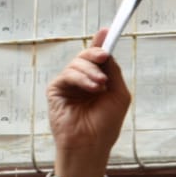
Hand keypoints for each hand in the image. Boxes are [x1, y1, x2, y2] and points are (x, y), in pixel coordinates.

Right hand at [46, 30, 130, 176]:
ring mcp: (68, 84)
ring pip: (77, 63)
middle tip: (104, 58)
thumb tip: (108, 49)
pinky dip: (81, 78)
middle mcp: (82, 80)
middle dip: (96, 54)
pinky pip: (67, 75)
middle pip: (86, 56)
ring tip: (100, 85)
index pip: (97, 57)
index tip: (107, 31)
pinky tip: (92, 88)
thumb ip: (113, 71)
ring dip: (91, 71)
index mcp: (97, 80)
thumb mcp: (119, 94)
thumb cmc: (105, 125)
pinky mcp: (56, 90)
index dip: (101, 43)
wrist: (91, 145)